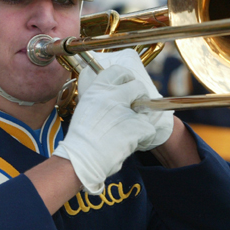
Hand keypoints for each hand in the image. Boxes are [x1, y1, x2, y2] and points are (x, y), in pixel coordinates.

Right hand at [53, 63, 155, 194]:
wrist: (82, 158)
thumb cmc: (81, 137)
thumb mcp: (86, 107)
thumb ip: (100, 97)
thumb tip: (113, 93)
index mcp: (97, 89)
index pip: (118, 71)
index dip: (126, 78)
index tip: (128, 85)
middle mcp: (112, 96)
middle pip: (137, 86)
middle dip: (140, 96)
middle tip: (135, 107)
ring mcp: (125, 111)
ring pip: (146, 108)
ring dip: (141, 118)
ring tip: (129, 130)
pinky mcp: (137, 127)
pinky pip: (148, 128)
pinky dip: (143, 136)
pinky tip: (131, 141)